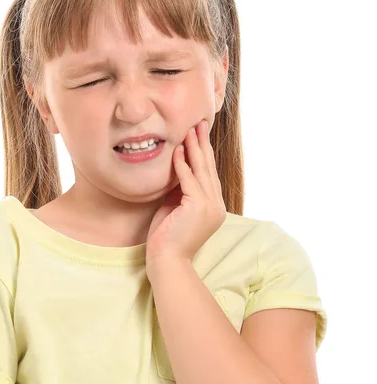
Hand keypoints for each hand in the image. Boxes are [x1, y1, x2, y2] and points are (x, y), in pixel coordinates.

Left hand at [145, 119, 226, 274]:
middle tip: (199, 123)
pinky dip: (183, 164)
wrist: (166, 260)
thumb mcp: (175, 208)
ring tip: (189, 130)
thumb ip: (179, 190)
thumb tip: (176, 170)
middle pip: (209, 168)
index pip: (209, 174)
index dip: (204, 153)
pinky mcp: (198, 207)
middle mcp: (216, 205)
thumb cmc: (166, 237)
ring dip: (195, 148)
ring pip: (202, 171)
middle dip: (203, 144)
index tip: (199, 135)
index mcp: (214, 206)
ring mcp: (210, 207)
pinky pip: (189, 180)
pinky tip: (178, 150)